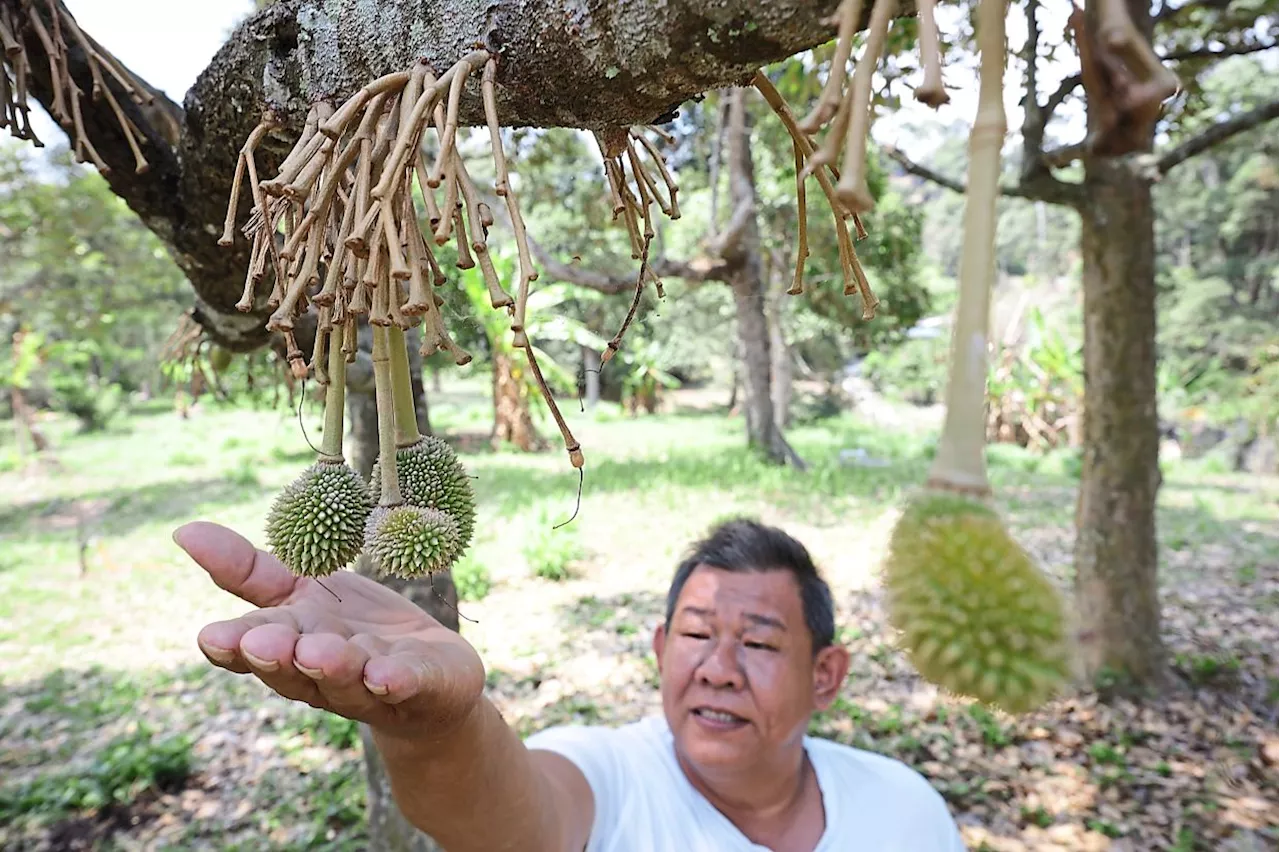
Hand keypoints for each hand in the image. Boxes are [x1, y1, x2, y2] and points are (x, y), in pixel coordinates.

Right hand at [176, 521, 484, 739]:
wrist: (433, 677)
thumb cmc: (355, 630)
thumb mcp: (303, 592)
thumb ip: (249, 571)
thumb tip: (183, 532)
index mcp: (291, 644)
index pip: (252, 649)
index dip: (233, 646)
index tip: (212, 637)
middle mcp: (323, 674)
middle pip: (294, 671)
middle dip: (278, 658)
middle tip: (265, 643)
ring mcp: (372, 684)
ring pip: (346, 681)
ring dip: (333, 668)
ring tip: (321, 653)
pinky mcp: (420, 685)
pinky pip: (407, 685)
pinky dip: (396, 681)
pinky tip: (387, 675)